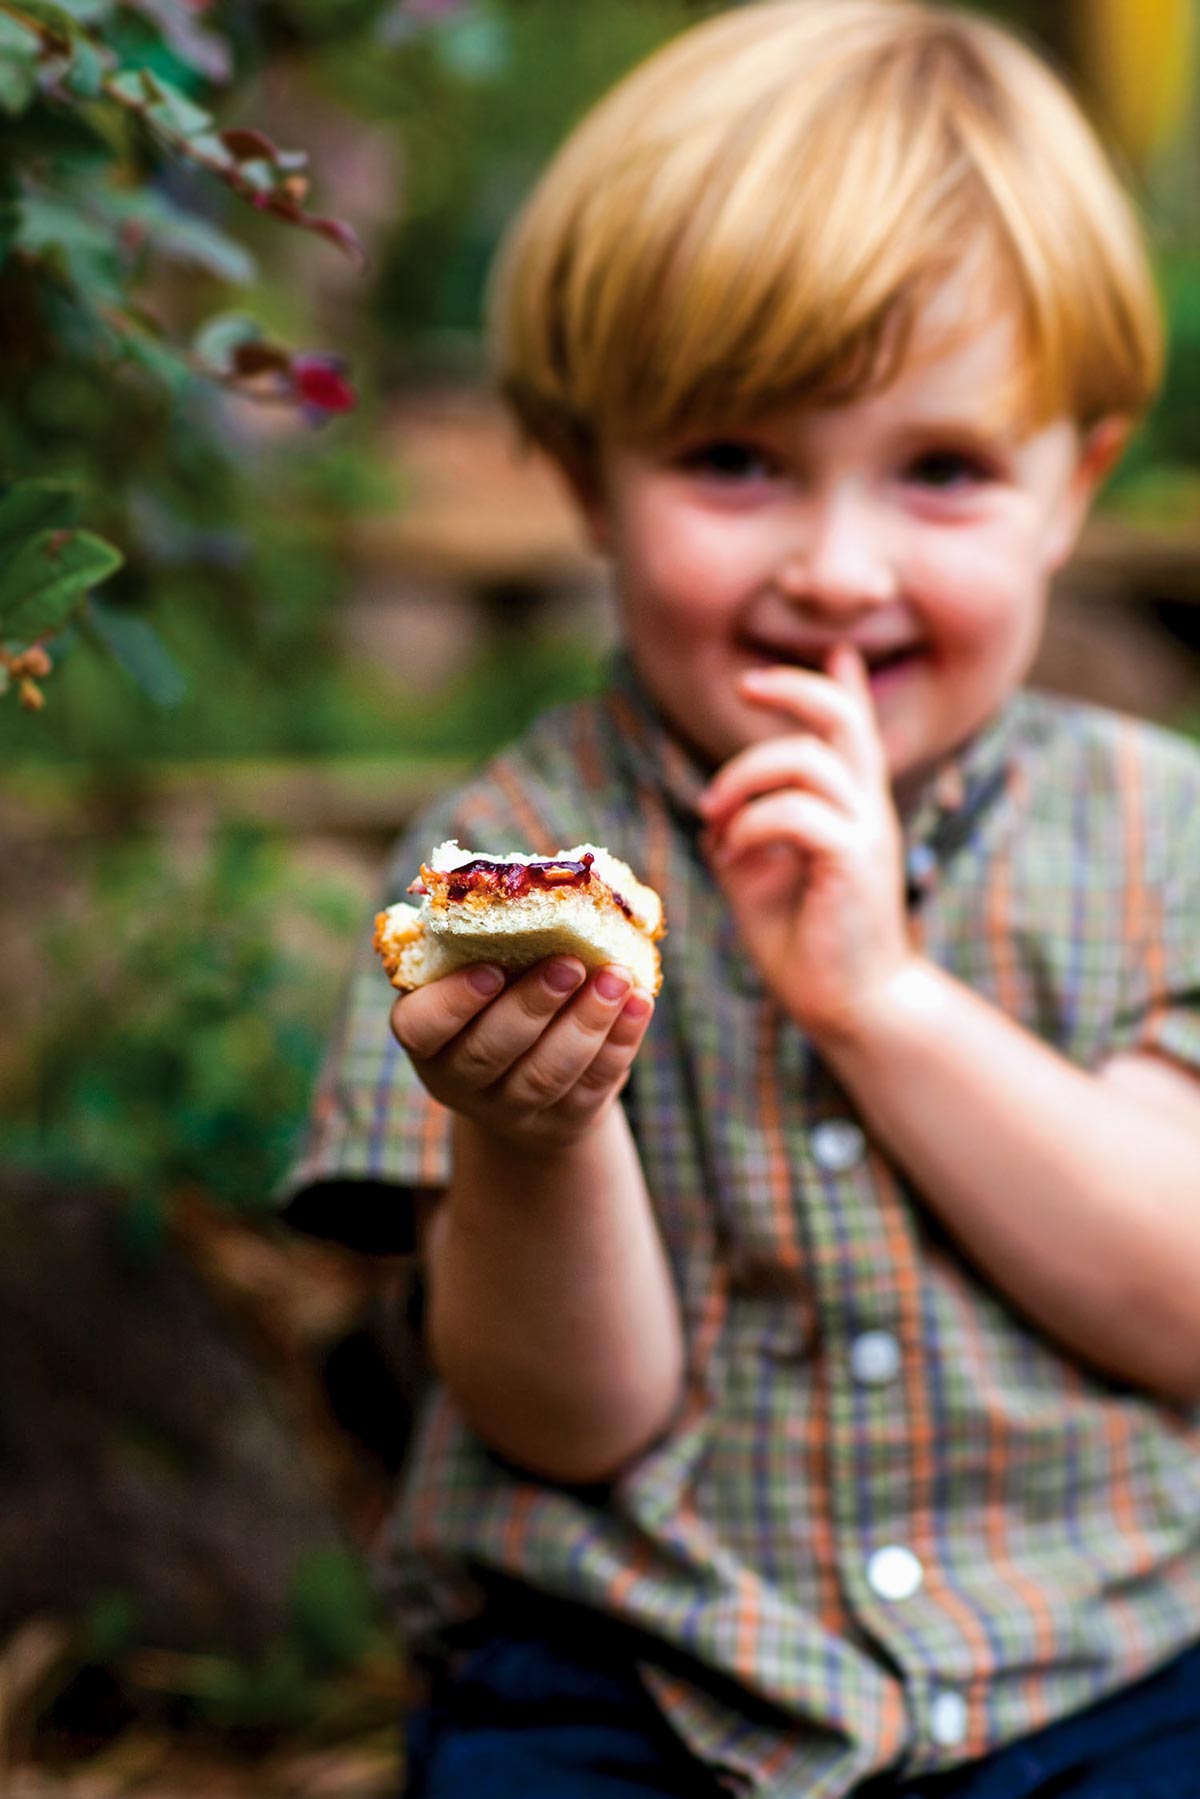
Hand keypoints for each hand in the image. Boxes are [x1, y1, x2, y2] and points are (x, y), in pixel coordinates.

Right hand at [390, 958, 654, 1153]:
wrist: (525, 1084)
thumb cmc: (497, 1001)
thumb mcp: (476, 975)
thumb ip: (488, 941)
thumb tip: (533, 882)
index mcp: (427, 1038)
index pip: (420, 1028)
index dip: (453, 1002)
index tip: (491, 969)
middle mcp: (459, 1081)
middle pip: (490, 1051)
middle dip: (533, 1004)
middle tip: (569, 963)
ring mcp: (512, 1109)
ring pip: (547, 1074)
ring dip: (586, 1022)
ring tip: (617, 976)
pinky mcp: (564, 1121)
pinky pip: (593, 1084)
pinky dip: (620, 1041)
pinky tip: (638, 1001)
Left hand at [699, 644, 912, 1041]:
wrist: (848, 1003)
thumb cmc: (805, 941)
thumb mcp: (762, 875)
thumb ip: (746, 832)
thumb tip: (717, 812)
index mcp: (850, 806)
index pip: (855, 728)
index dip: (841, 684)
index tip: (835, 650)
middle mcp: (864, 808)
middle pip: (841, 718)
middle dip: (791, 689)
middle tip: (745, 685)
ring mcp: (863, 832)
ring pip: (806, 761)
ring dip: (744, 779)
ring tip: (715, 818)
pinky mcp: (851, 862)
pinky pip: (797, 814)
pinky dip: (752, 825)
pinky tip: (733, 855)